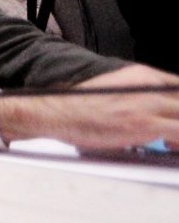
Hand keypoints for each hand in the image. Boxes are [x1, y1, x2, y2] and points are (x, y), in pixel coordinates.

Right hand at [0, 63, 178, 148]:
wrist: (56, 112)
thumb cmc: (79, 106)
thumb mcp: (116, 91)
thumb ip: (141, 97)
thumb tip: (157, 112)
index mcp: (144, 75)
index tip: (176, 115)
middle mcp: (150, 86)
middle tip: (174, 132)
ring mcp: (149, 104)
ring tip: (173, 142)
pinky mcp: (145, 123)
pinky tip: (172, 147)